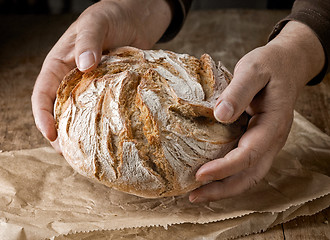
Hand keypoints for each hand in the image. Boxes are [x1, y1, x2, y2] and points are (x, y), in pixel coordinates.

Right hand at [31, 0, 170, 150]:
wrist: (137, 17)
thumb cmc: (112, 15)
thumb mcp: (96, 22)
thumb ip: (88, 41)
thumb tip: (84, 65)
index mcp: (60, 64)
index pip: (43, 92)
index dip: (42, 114)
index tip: (50, 134)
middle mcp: (73, 77)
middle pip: (59, 108)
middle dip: (60, 131)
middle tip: (69, 153)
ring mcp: (92, 85)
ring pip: (80, 112)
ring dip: (80, 131)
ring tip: (87, 152)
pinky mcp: (110, 88)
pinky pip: (103, 108)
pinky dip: (102, 122)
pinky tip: (110, 134)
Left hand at [189, 21, 324, 201]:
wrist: (287, 64)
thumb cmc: (270, 65)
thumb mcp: (254, 69)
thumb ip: (239, 90)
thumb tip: (220, 115)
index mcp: (273, 124)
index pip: (248, 155)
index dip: (224, 168)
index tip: (199, 175)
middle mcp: (272, 139)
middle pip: (250, 175)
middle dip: (222, 190)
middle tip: (194, 197)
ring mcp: (266, 142)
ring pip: (248, 175)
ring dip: (224, 188)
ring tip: (197, 194)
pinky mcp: (258, 140)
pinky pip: (244, 165)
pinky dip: (227, 175)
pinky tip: (209, 175)